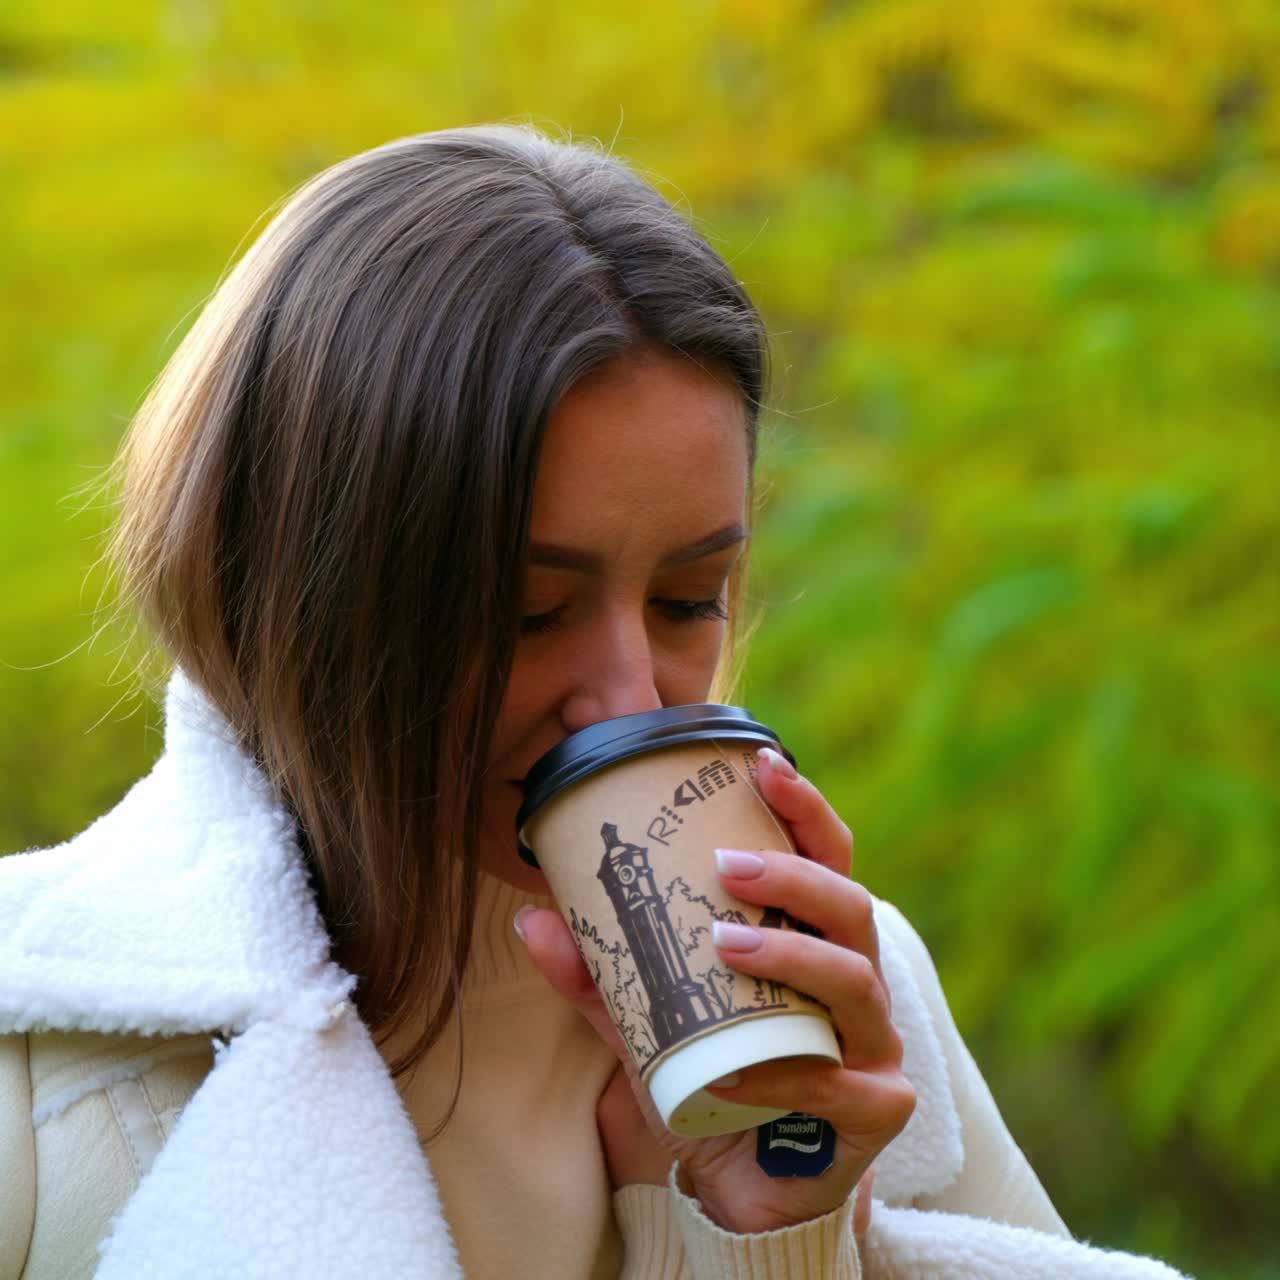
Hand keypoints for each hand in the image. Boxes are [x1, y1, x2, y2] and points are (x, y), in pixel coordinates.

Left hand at [516, 747, 913, 1235]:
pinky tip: (734, 1075)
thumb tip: (531, 918)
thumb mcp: (646, 1023)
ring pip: (856, 982)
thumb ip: (599, 976)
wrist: (738, 1188)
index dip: (804, 808)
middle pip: (852, 905)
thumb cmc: (709, 1082)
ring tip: (726, 941)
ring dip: (792, 955)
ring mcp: (873, 1045)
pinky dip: (783, 1074)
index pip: (827, 860)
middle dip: (795, 874)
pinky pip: (837, 1083)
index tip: (761, 762)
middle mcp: (854, 982)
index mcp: (813, 942)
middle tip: (728, 864)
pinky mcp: (875, 1110)